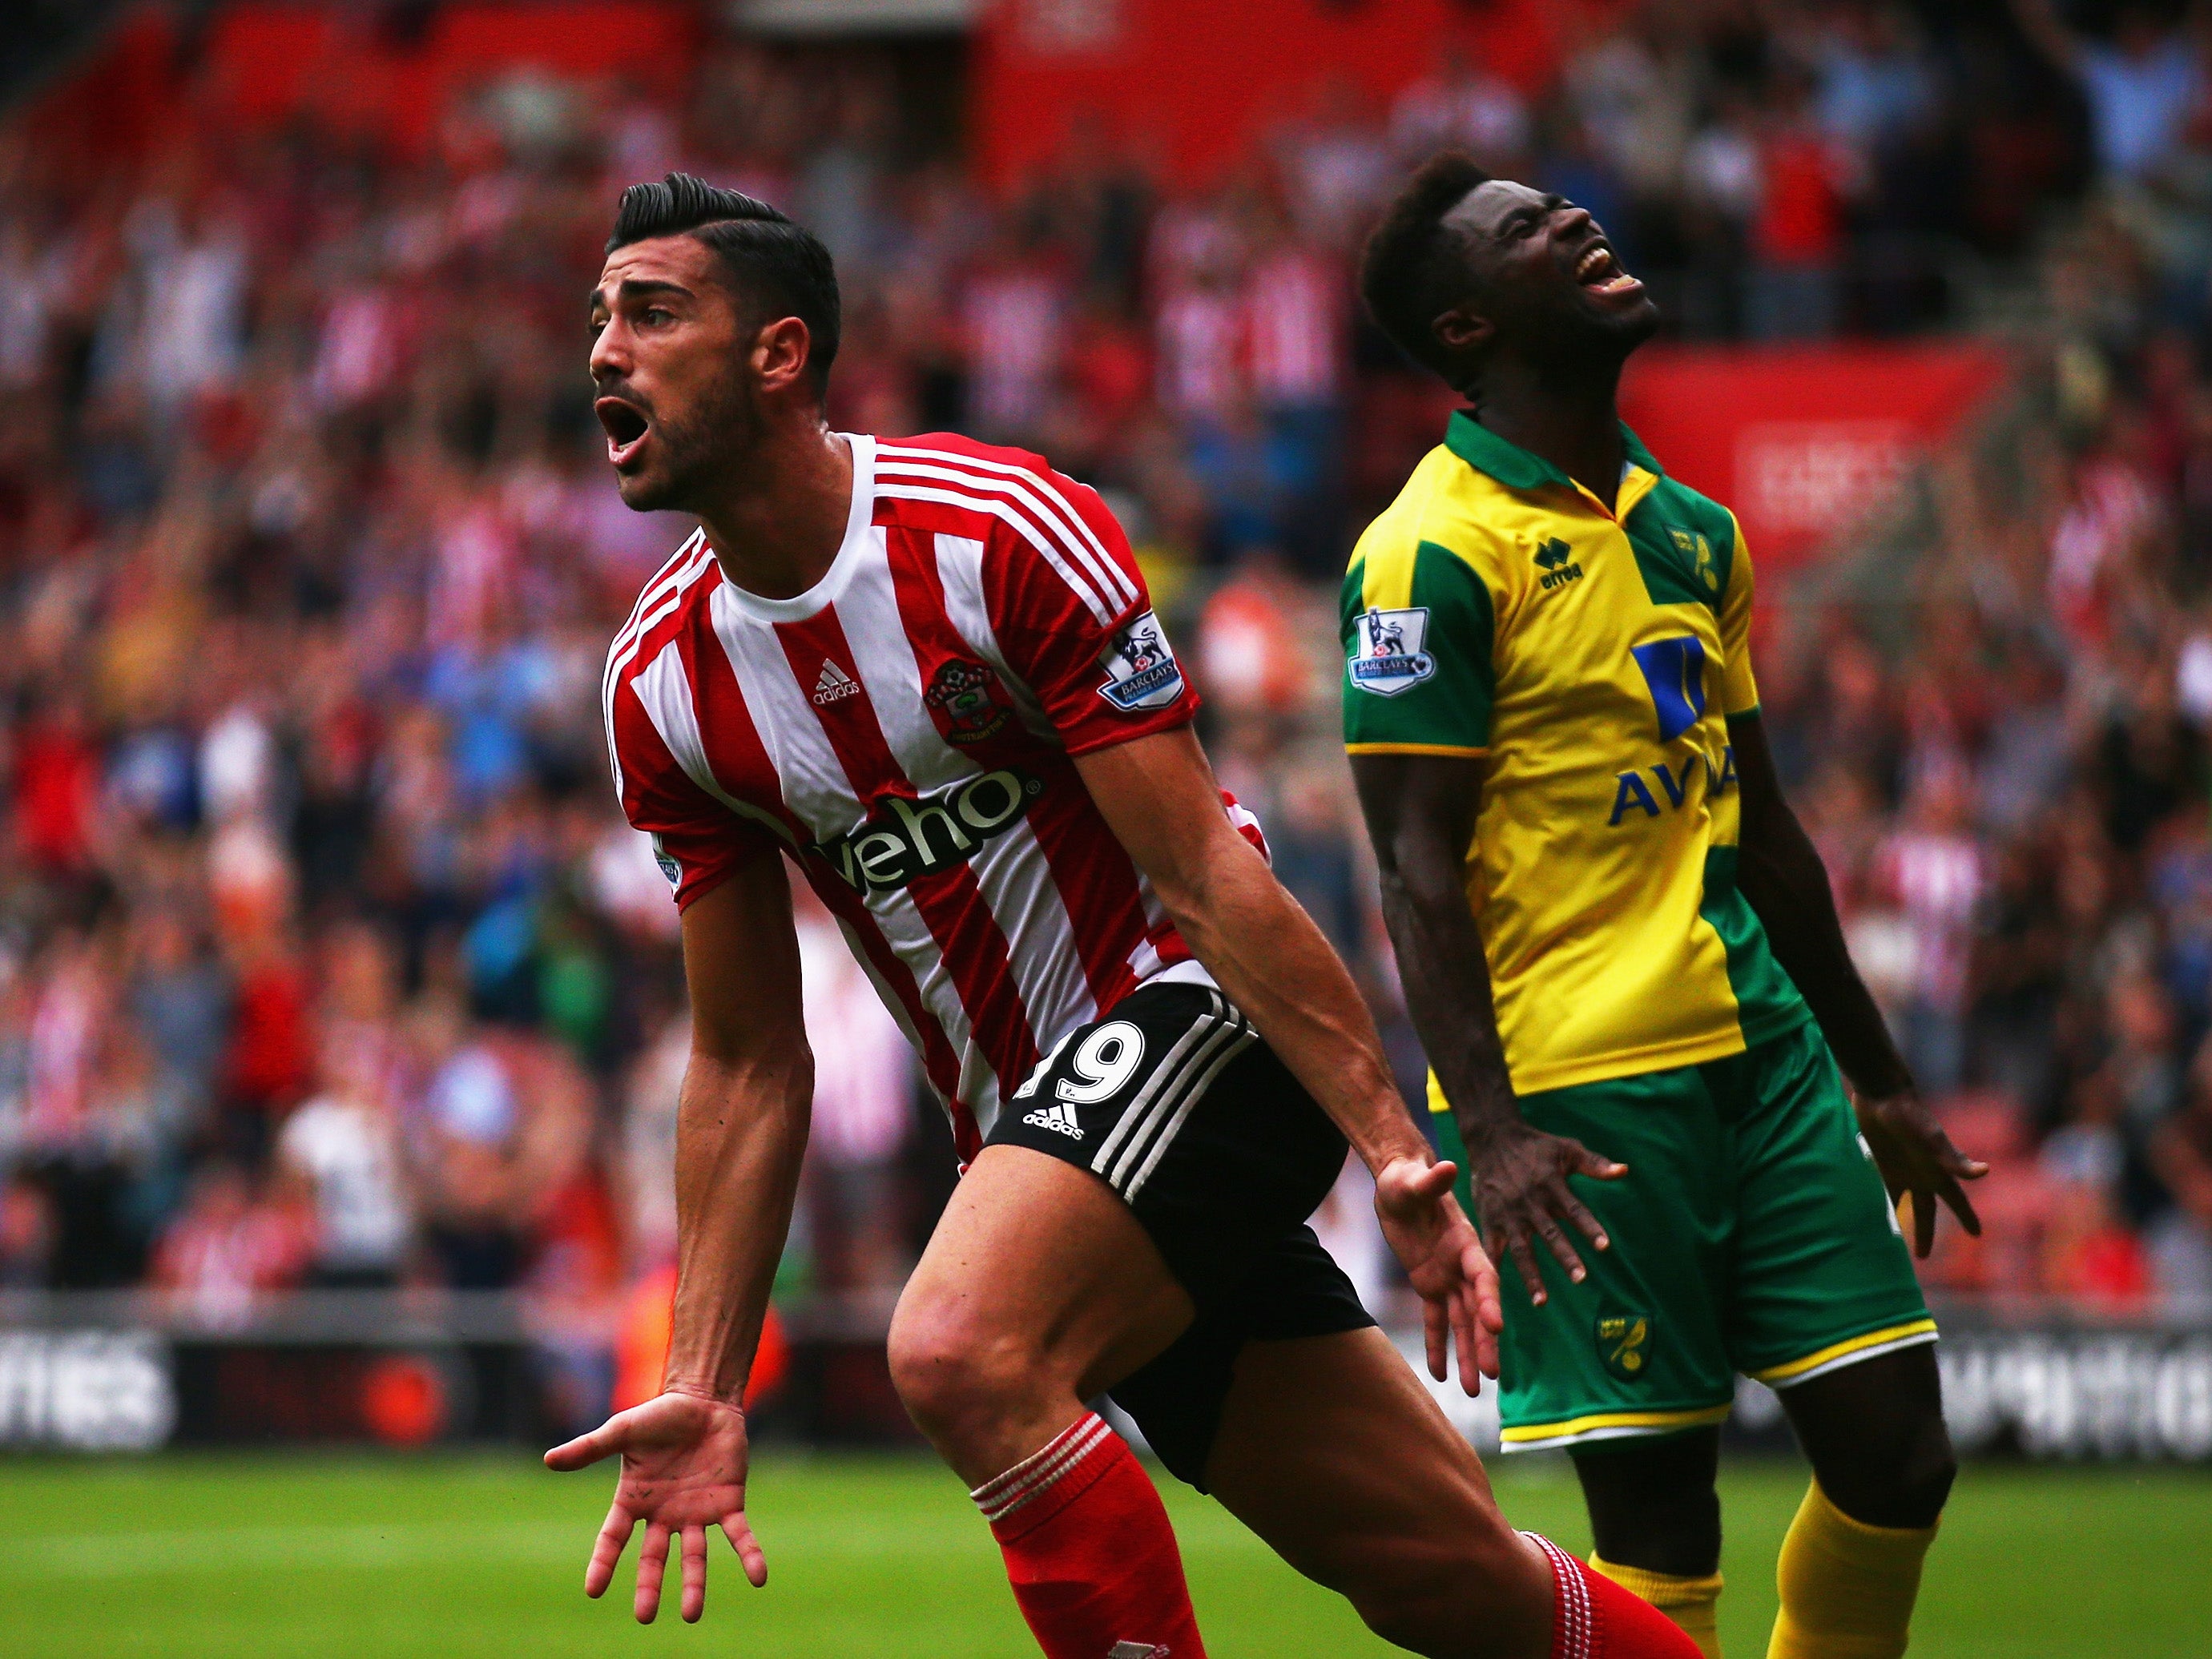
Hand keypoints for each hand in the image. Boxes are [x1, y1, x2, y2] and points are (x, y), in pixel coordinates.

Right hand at [544, 1389, 766, 1623]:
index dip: (603, 1563)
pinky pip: (739, 1536)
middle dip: (649, 1586)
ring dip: (694, 1584)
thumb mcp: (622, 1430)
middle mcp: (664, 1515)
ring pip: (695, 1556)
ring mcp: (696, 1513)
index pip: (614, 1538)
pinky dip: (749, 1555)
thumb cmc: (660, 1415)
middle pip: (654, 1557)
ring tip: (691, 1614)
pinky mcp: (728, 1503)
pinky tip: (758, 1577)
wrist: (704, 1401)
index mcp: (634, 1501)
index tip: (593, 1590)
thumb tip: (548, 1460)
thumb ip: (590, 1448)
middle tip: (645, 1616)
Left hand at [1375, 1156, 1504, 1394]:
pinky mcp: (1428, 1285)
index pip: (1483, 1277)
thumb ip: (1432, 1181)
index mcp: (1465, 1243)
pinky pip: (1435, 1320)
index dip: (1490, 1301)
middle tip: (1492, 1375)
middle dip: (1484, 1341)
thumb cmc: (1407, 1179)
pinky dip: (1438, 1345)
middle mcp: (1461, 1265)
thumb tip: (1448, 1166)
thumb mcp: (1413, 1181)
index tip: (1496, 1327)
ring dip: (1467, 1354)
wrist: (1399, 1183)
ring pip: (1461, 1322)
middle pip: (1477, 1309)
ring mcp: (1446, 1277)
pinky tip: (1440, 1374)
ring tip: (1475, 1390)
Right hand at [1470, 1124, 1626, 1305]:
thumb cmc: (1535, 1145)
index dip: (1589, 1227)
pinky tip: (1496, 1291)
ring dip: (1532, 1276)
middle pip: (1551, 1234)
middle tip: (1581, 1278)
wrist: (1492, 1137)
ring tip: (1542, 1302)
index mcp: (1552, 1186)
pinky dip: (1494, 1268)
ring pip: (1522, 1249)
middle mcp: (1531, 1204)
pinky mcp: (1489, 1219)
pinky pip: (1492, 1248)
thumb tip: (1624, 1171)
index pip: (1575, 1211)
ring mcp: (1509, 1214)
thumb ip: (1595, 1164)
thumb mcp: (1566, 1149)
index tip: (1604, 1247)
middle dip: (1565, 1257)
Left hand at [1855, 1089, 1986, 1256]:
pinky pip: (1885, 1189)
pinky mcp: (1883, 1163)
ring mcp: (1903, 1169)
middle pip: (1926, 1211)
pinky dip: (1885, 1202)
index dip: (1967, 1219)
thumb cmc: (1911, 1116)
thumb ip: (1955, 1159)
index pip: (1957, 1202)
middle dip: (1926, 1232)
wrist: (1884, 1095)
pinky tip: (1881, 1215)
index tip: (1977, 1235)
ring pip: (1906, 1203)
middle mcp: (1923, 1173)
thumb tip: (1985, 1172)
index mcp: (1938, 1172)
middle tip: (1923, 1256)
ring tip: (1901, 1241)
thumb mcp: (1933, 1140)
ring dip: (1905, 1220)